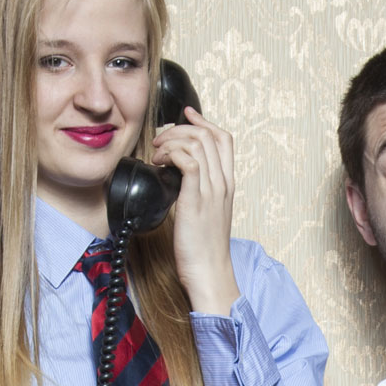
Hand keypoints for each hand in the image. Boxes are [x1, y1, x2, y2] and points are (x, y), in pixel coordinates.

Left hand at [152, 106, 239, 313]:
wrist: (208, 271)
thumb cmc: (203, 247)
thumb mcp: (204, 212)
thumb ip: (196, 190)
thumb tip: (175, 173)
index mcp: (227, 184)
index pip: (224, 139)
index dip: (204, 121)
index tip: (186, 114)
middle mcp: (223, 183)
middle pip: (209, 135)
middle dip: (180, 128)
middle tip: (161, 138)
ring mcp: (212, 190)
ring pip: (197, 143)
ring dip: (172, 140)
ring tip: (157, 152)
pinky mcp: (196, 199)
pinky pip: (188, 161)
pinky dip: (171, 154)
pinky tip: (159, 163)